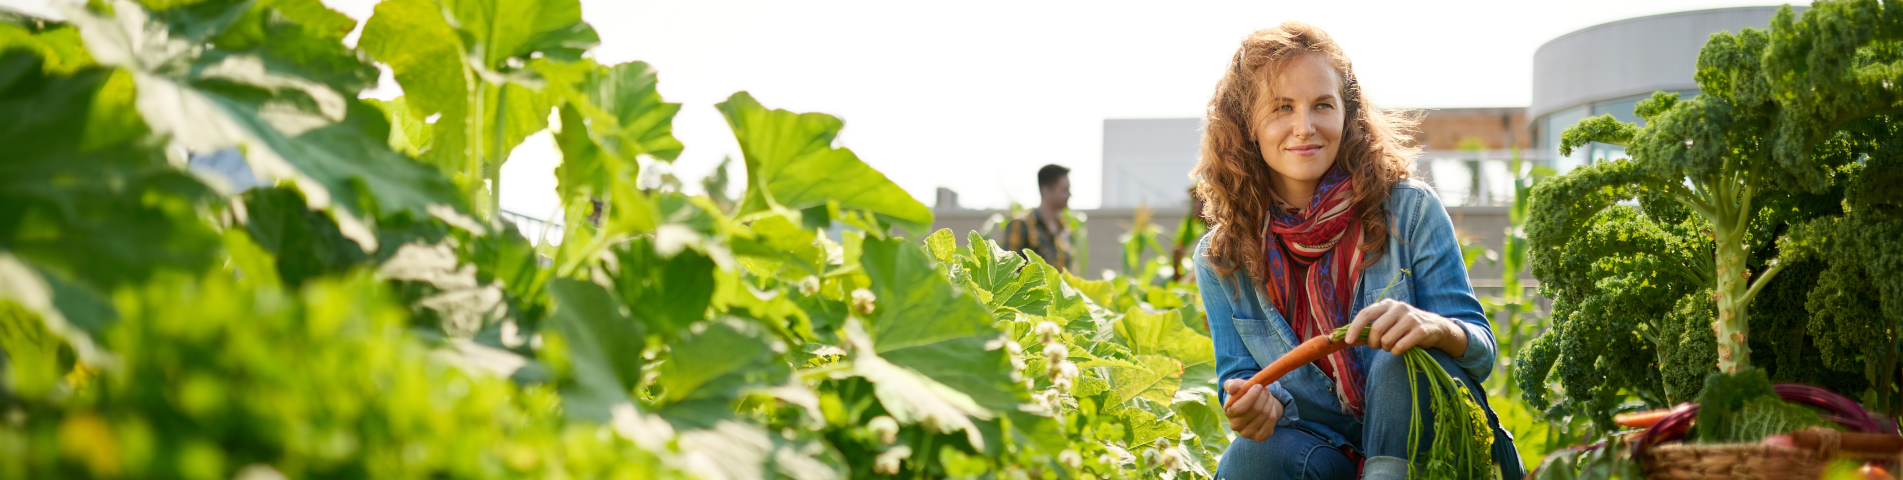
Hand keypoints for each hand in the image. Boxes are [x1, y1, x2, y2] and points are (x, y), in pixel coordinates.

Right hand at [1222, 378, 1282, 441]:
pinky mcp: (1259, 437)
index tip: (1258, 386)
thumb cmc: (1242, 394)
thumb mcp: (1236, 386)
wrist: (1250, 406)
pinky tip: (1270, 406)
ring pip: (1265, 415)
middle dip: (1263, 396)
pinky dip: (1273, 411)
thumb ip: (1231, 385)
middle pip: (1255, 410)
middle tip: (1266, 389)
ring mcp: (1247, 434)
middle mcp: (1236, 426)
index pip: (1239, 407)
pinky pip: (1271, 422)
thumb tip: (1232, 388)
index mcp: (1228, 413)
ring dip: (1269, 401)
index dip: (1251, 396)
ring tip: (1268, 396)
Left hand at [1342, 298, 1467, 357]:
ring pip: (1387, 340)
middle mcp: (1398, 308)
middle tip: (1378, 346)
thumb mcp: (1386, 324)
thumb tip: (1345, 340)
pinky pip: (1399, 347)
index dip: (1354, 328)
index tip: (1348, 341)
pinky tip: (1400, 349)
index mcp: (1387, 304)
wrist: (1434, 327)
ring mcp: (1411, 318)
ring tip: (1392, 346)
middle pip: (1376, 330)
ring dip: (1386, 348)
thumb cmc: (1403, 327)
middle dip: (1373, 343)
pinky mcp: (1421, 330)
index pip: (1366, 314)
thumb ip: (1367, 330)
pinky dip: (1396, 352)